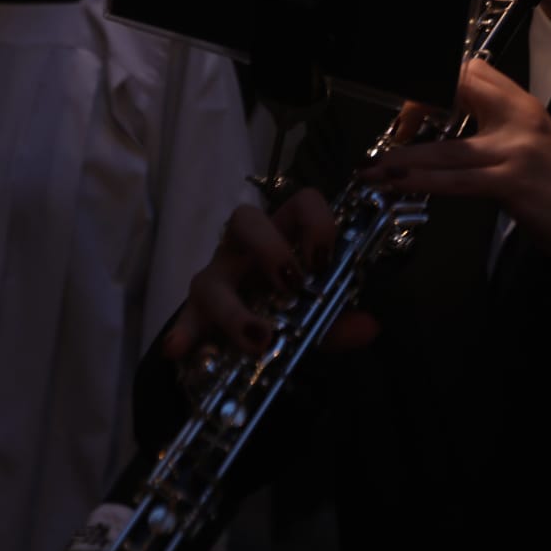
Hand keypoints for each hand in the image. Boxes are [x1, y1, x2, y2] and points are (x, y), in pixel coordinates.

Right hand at [162, 192, 379, 359]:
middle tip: (292, 286)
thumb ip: (340, 321)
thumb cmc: (283, 309)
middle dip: (269, 247)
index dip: (316, 222)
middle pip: (245, 220)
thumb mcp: (316, 317)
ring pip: (211, 277)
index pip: (301, 202)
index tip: (324, 261)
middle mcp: (246, 249)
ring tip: (259, 338)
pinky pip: (184, 319)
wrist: (243, 336)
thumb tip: (371, 327)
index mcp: (284, 237)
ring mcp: (216, 278)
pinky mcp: (194, 312)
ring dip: (234, 309)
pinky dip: (183, 332)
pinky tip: (179, 348)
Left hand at [362, 59, 550, 268]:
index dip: (435, 80)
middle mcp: (520, 118)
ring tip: (373, 168)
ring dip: (402, 159)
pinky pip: (455, 180)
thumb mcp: (533, 145)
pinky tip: (398, 185)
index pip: (472, 70)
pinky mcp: (512, 182)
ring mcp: (516, 149)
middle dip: (414, 109)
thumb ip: (495, 131)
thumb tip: (447, 133)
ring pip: (445, 147)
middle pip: (456, 91)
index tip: (412, 105)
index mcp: (524, 106)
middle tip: (391, 133)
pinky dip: (421, 182)